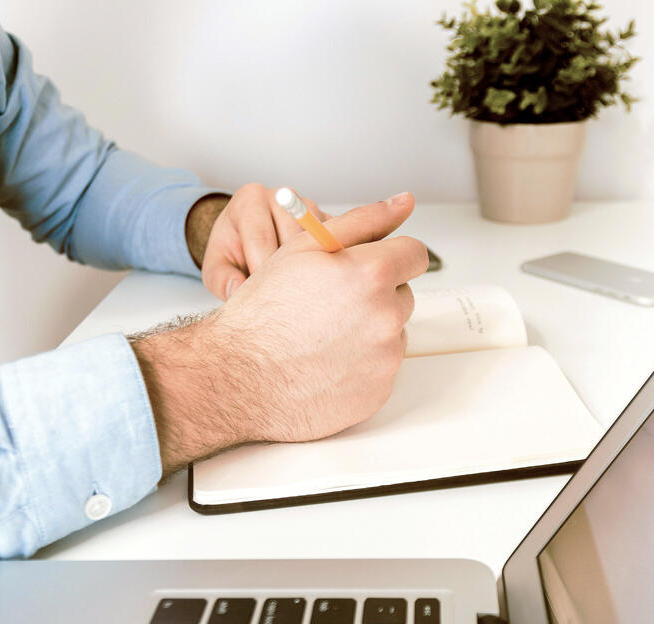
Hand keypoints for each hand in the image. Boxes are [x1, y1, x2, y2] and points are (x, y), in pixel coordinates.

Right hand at [132, 192, 425, 473]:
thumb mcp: (305, 248)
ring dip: (370, 330)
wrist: (239, 377)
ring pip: (393, 333)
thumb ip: (363, 221)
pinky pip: (382, 368)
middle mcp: (386, 317)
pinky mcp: (379, 391)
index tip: (370, 266)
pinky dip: (361, 365)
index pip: (414, 254)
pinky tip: (326, 362)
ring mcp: (385, 358)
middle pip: (403, 295)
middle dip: (376, 295)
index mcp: (372, 274)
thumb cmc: (264, 312)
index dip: (390, 257)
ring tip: (324, 335)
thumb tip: (403, 202)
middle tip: (331, 304)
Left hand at [200, 183, 328, 300]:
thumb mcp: (216, 267)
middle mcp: (282, 196)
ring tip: (297, 289)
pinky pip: (335, 245)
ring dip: (310, 269)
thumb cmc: (232, 252)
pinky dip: (327, 264)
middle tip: (282, 297)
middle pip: (293, 240)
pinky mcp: (329, 219)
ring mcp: (308, 206)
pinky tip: (313, 280)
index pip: (261, 237)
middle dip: (288, 272)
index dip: (262, 271)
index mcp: (249, 199)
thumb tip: (237, 290)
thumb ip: (222, 279)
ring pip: (317, 243)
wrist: (249, 239)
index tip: (263, 296)